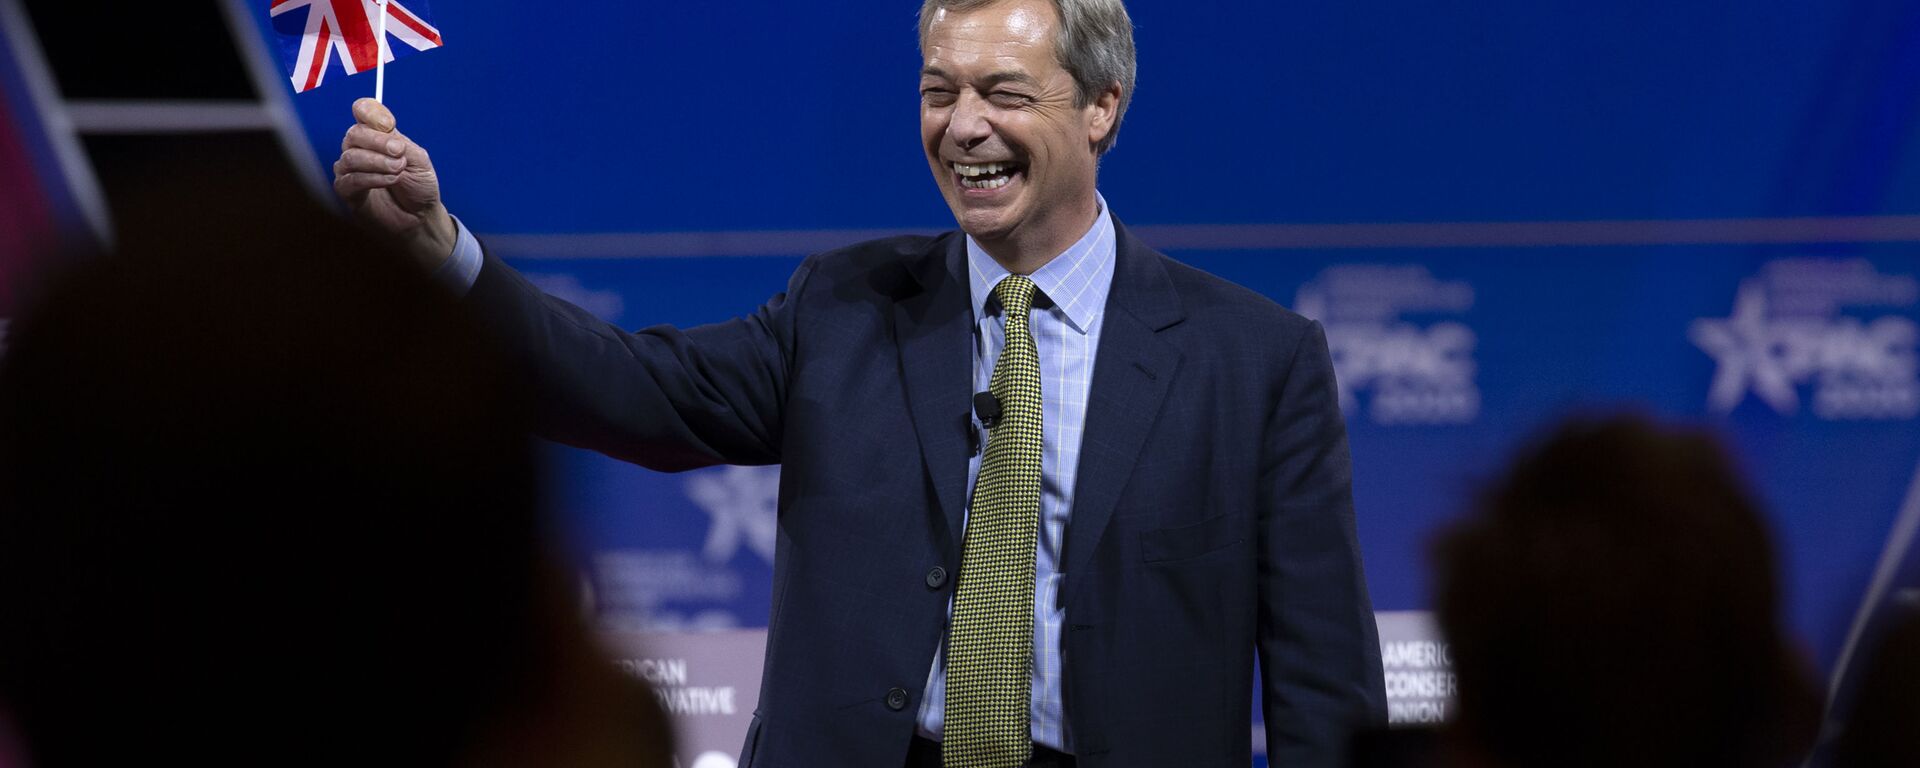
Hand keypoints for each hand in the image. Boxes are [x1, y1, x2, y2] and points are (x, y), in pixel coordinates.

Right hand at [333, 98, 456, 271]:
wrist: (422, 217)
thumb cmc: (419, 186)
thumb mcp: (419, 159)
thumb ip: (400, 141)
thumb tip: (383, 127)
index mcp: (376, 136)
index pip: (363, 112)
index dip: (370, 112)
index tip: (388, 123)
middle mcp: (359, 149)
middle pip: (354, 134)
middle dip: (378, 141)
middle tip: (399, 152)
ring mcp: (350, 170)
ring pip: (350, 157)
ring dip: (378, 162)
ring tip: (399, 170)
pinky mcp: (347, 192)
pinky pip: (350, 180)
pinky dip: (372, 178)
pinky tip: (390, 180)